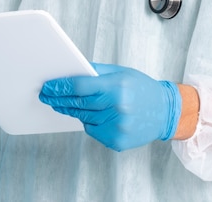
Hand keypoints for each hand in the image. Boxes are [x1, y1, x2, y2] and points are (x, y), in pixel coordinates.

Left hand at [39, 63, 181, 151]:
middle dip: (59, 99)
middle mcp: (117, 108)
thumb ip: (97, 72)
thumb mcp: (120, 72)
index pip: (80, 87)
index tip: (48, 86)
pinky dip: (89, 122)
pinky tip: (92, 114)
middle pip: (78, 104)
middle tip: (46, 95)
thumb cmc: (142, 88)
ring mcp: (117, 127)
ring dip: (73, 110)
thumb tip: (73, 70)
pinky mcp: (117, 141)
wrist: (165, 111)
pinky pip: (93, 131)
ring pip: (84, 118)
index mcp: (117, 87)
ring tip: (63, 103)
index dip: (61, 86)